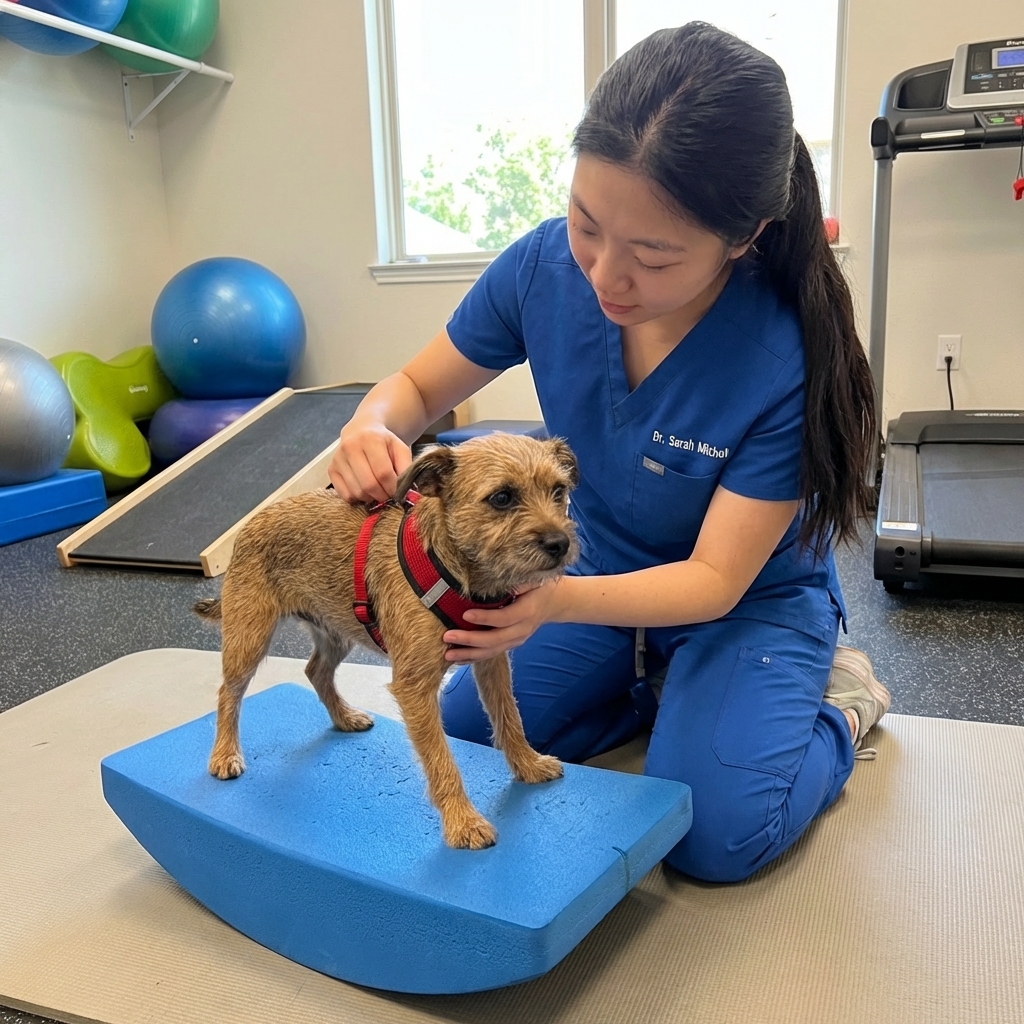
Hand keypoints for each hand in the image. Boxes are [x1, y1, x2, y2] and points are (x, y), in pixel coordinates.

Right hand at [328, 420, 412, 503]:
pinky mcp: (331, 470)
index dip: (393, 488)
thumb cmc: (383, 442)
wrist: (361, 430)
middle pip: (369, 484)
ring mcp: (338, 459)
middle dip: (382, 495)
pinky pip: (345, 495)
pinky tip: (364, 489)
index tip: (398, 492)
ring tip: (378, 490)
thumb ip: (406, 468)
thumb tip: (407, 491)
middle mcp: (350, 447)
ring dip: (371, 498)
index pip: (383, 473)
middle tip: (389, 495)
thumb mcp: (400, 448)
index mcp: (370, 439)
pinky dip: (358, 498)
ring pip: (357, 492)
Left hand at [443, 579, 566, 662]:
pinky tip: (457, 658)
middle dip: (469, 640)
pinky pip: (491, 653)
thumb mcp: (534, 580)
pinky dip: (473, 658)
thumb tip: (502, 581)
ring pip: (491, 651)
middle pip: (494, 639)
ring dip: (468, 654)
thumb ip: (519, 581)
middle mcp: (522, 630)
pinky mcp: (510, 644)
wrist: (553, 603)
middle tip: (447, 636)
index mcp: (527, 612)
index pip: (503, 618)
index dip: (484, 618)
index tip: (465, 614)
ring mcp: (516, 640)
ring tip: (447, 654)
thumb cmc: (539, 587)